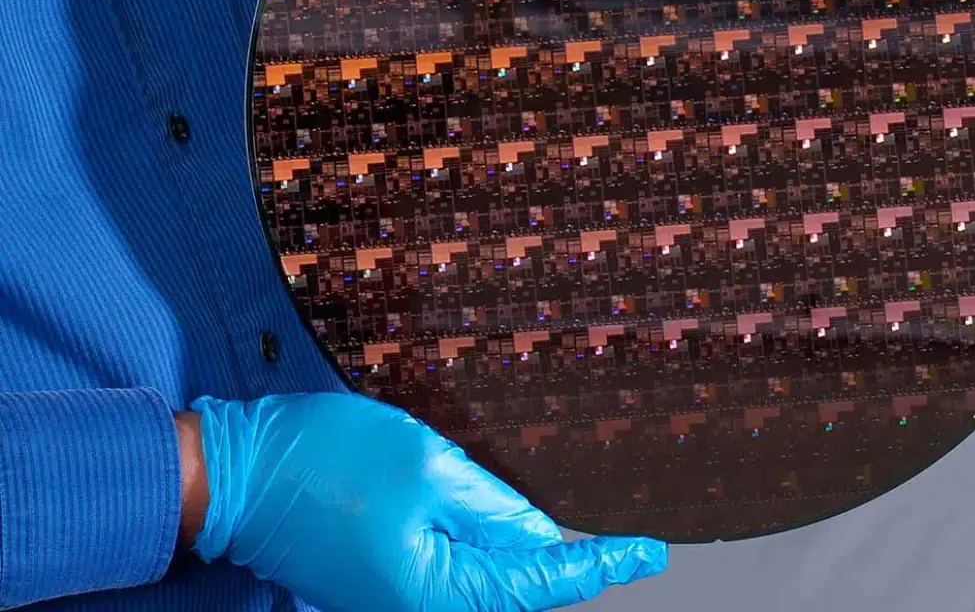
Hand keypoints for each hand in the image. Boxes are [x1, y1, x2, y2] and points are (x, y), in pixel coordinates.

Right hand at [183, 393, 666, 611]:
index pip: (541, 585)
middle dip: (572, 571)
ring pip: (489, 587)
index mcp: (436, 594)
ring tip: (586, 541)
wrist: (238, 475)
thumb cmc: (326, 463)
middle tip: (630, 549)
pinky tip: (517, 531)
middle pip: (518, 595)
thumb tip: (542, 536)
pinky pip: (457, 574)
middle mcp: (419, 611)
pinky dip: (494, 555)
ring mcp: (400, 599)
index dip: (602, 565)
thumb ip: (494, 508)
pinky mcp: (385, 580)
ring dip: (533, 563)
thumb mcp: (428, 467)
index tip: (650, 553)